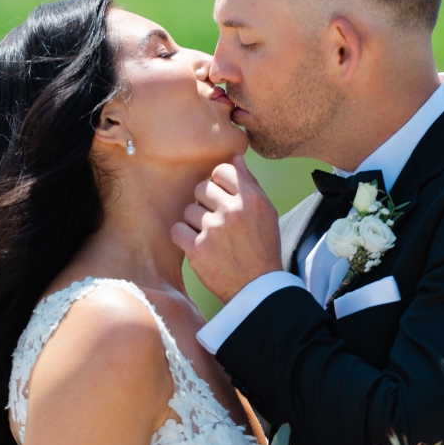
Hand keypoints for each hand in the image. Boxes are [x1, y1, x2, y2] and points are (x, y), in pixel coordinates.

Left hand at [171, 154, 282, 302]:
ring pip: (188, 210)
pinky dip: (184, 237)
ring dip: (195, 222)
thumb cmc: (262, 247)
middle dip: (205, 202)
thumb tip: (235, 157)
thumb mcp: (266, 212)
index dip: (218, 182)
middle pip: (201, 188)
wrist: (257, 287)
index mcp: (251, 199)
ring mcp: (213, 230)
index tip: (221, 196)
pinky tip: (198, 245)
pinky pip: (177, 230)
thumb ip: (250, 184)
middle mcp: (232, 211)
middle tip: (216, 220)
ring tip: (211, 237)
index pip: (222, 170)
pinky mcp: (197, 249)